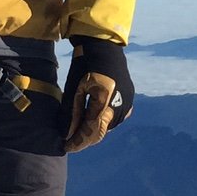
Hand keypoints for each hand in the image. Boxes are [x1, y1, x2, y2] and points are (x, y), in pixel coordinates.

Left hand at [62, 38, 132, 152]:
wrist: (104, 47)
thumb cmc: (85, 65)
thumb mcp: (75, 88)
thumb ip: (72, 113)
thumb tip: (68, 135)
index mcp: (104, 100)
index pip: (91, 130)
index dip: (79, 141)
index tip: (66, 148)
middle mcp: (119, 104)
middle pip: (101, 131)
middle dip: (86, 139)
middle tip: (71, 143)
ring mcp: (127, 102)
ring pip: (109, 126)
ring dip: (94, 130)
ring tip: (79, 130)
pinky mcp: (129, 99)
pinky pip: (116, 117)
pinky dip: (104, 121)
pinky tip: (93, 118)